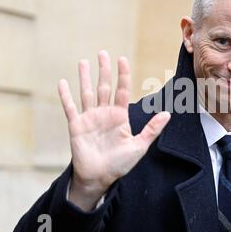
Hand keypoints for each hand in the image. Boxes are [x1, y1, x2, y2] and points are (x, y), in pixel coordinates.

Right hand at [58, 50, 169, 210]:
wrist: (99, 178)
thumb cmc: (120, 164)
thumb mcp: (139, 146)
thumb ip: (152, 129)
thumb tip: (168, 114)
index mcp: (120, 116)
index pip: (122, 90)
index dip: (122, 75)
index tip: (122, 59)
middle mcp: (104, 113)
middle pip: (104, 87)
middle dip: (104, 70)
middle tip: (103, 53)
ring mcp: (89, 118)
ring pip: (87, 93)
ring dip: (85, 78)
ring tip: (84, 62)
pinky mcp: (76, 126)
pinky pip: (70, 108)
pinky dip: (66, 96)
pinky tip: (62, 82)